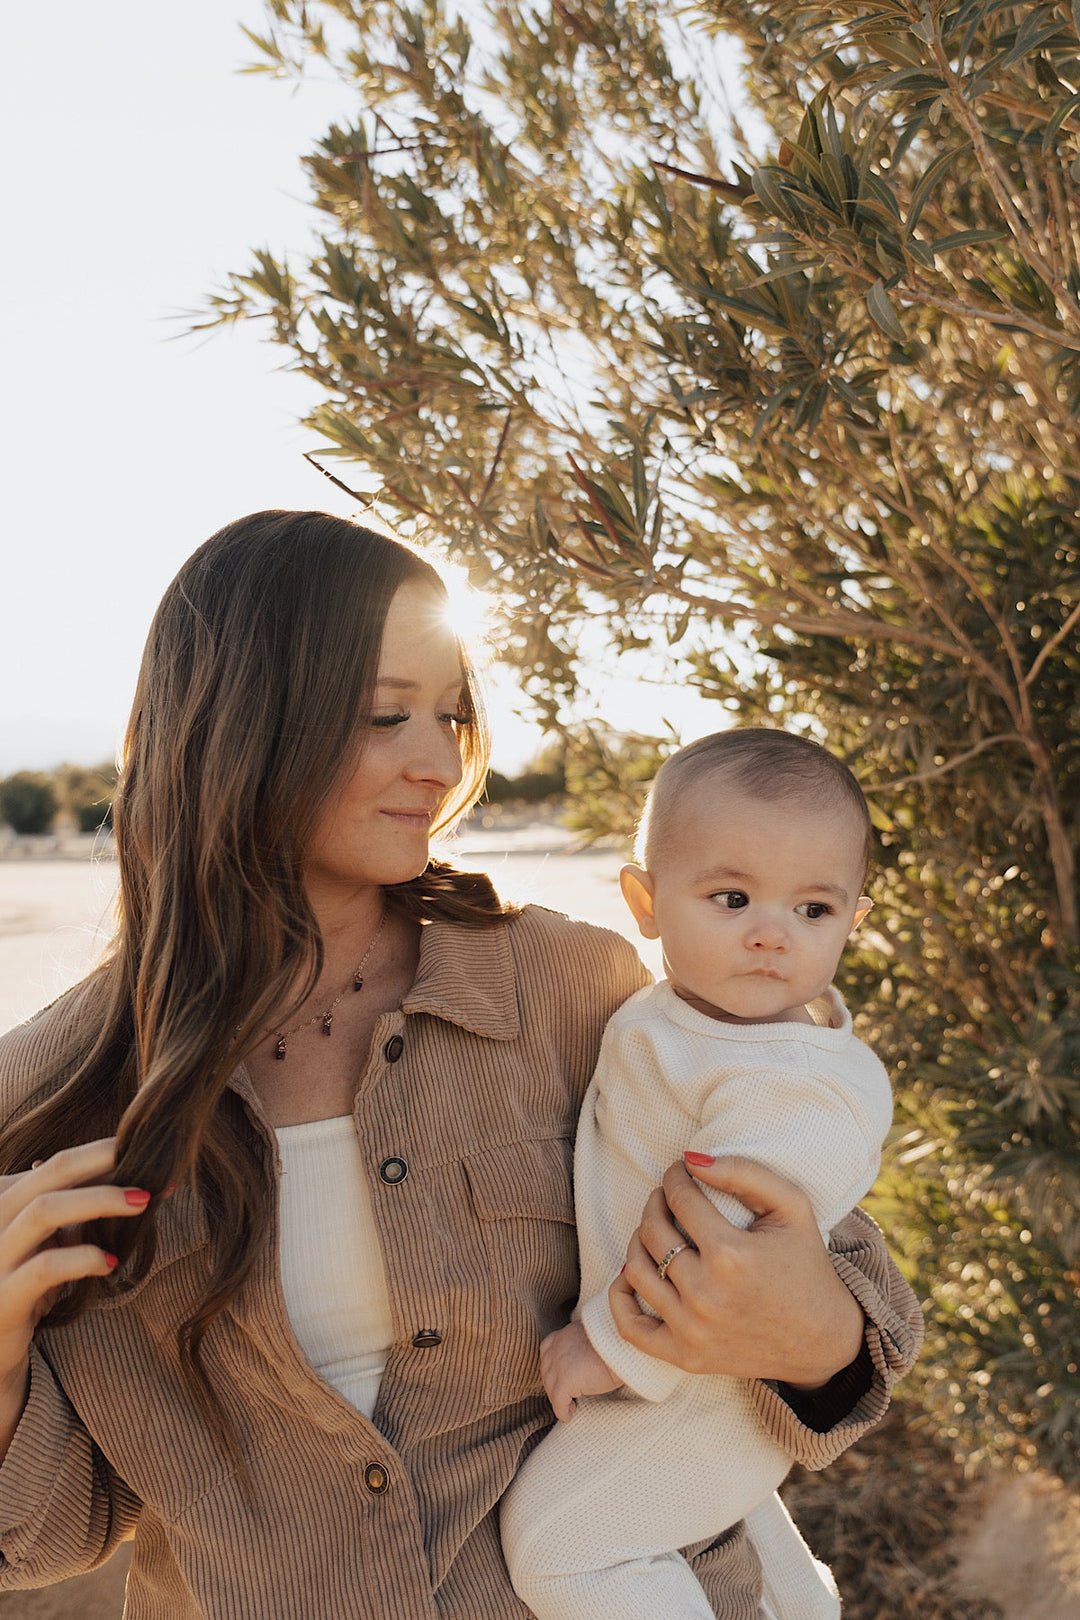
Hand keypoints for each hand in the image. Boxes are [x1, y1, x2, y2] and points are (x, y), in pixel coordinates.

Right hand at [0, 1140, 149, 1458]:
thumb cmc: (29, 1288)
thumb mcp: (51, 1244)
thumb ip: (78, 1214)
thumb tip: (139, 1185)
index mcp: (7, 1200)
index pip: (56, 1164)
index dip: (102, 1154)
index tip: (145, 1149)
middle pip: (49, 1173)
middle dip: (102, 1161)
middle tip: (148, 1162)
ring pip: (43, 1211)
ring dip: (98, 1201)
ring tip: (141, 1203)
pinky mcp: (4, 1297)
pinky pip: (44, 1267)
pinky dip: (82, 1258)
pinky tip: (110, 1263)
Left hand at [540, 1320, 621, 1421]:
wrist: (624, 1348)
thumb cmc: (617, 1344)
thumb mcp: (594, 1338)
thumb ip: (581, 1346)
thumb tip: (584, 1361)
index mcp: (564, 1334)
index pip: (547, 1350)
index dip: (552, 1366)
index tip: (561, 1375)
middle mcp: (557, 1347)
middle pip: (547, 1371)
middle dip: (554, 1384)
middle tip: (566, 1395)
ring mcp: (559, 1365)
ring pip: (551, 1388)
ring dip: (558, 1399)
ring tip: (570, 1406)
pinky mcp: (565, 1381)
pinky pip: (558, 1403)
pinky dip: (562, 1412)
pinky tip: (569, 1416)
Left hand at [609, 1155, 864, 1387]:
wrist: (822, 1338)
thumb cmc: (806, 1265)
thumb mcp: (791, 1207)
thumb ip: (743, 1173)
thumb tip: (691, 1159)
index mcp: (731, 1254)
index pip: (679, 1198)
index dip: (675, 1176)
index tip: (679, 1170)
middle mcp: (705, 1294)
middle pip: (653, 1231)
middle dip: (656, 1203)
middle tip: (666, 1197)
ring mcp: (692, 1329)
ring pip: (635, 1270)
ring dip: (638, 1240)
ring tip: (655, 1229)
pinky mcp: (685, 1356)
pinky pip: (631, 1328)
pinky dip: (620, 1299)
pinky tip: (630, 1275)